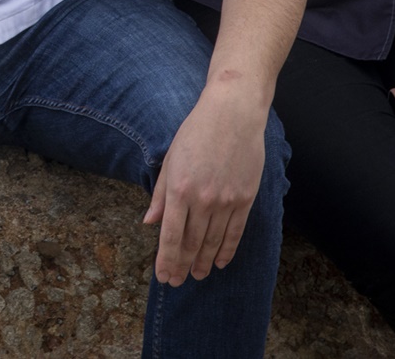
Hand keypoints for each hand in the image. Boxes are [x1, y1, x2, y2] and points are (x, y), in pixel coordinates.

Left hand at [143, 87, 268, 285]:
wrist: (233, 114)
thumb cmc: (196, 132)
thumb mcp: (170, 159)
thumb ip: (160, 194)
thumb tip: (149, 222)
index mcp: (179, 189)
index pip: (170, 236)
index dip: (166, 260)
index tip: (163, 277)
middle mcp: (202, 199)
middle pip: (191, 243)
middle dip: (182, 265)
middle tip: (177, 281)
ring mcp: (226, 200)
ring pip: (212, 242)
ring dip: (203, 262)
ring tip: (197, 275)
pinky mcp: (245, 198)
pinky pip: (235, 232)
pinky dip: (226, 250)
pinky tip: (220, 262)